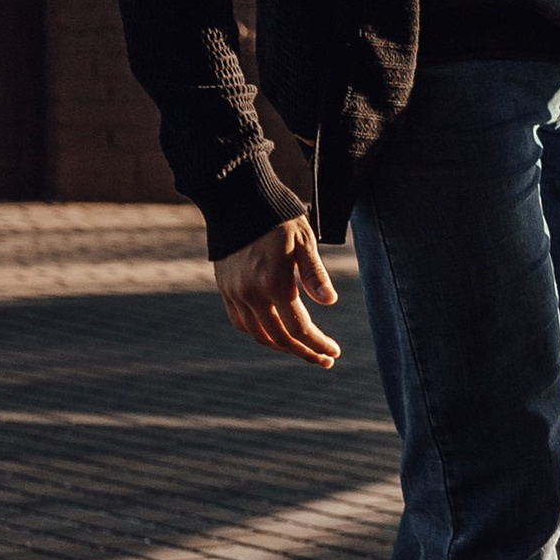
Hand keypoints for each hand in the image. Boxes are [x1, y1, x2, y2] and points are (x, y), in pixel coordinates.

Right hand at [215, 216, 340, 367]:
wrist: (237, 200)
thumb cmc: (279, 217)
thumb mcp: (304, 240)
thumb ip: (314, 274)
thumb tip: (330, 301)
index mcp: (275, 283)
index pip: (300, 328)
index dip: (318, 344)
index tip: (334, 352)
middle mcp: (252, 293)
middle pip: (280, 338)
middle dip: (304, 352)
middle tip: (324, 358)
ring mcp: (235, 293)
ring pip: (259, 335)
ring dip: (282, 346)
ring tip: (302, 349)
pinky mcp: (225, 289)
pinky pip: (241, 323)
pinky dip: (259, 334)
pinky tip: (275, 334)